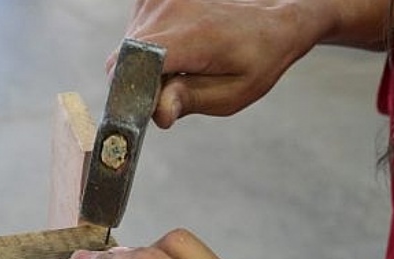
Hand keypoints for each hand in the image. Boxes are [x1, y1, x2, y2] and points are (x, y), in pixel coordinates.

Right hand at [116, 0, 331, 127]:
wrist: (269, 18)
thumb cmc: (256, 57)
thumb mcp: (233, 92)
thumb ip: (191, 99)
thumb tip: (159, 114)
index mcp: (193, 34)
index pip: (133, 63)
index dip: (131, 91)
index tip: (146, 108)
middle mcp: (170, 9)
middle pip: (124, 60)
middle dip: (138, 82)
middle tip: (173, 88)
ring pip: (126, 49)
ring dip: (144, 65)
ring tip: (183, 63)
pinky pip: (133, 34)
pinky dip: (148, 49)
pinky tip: (177, 47)